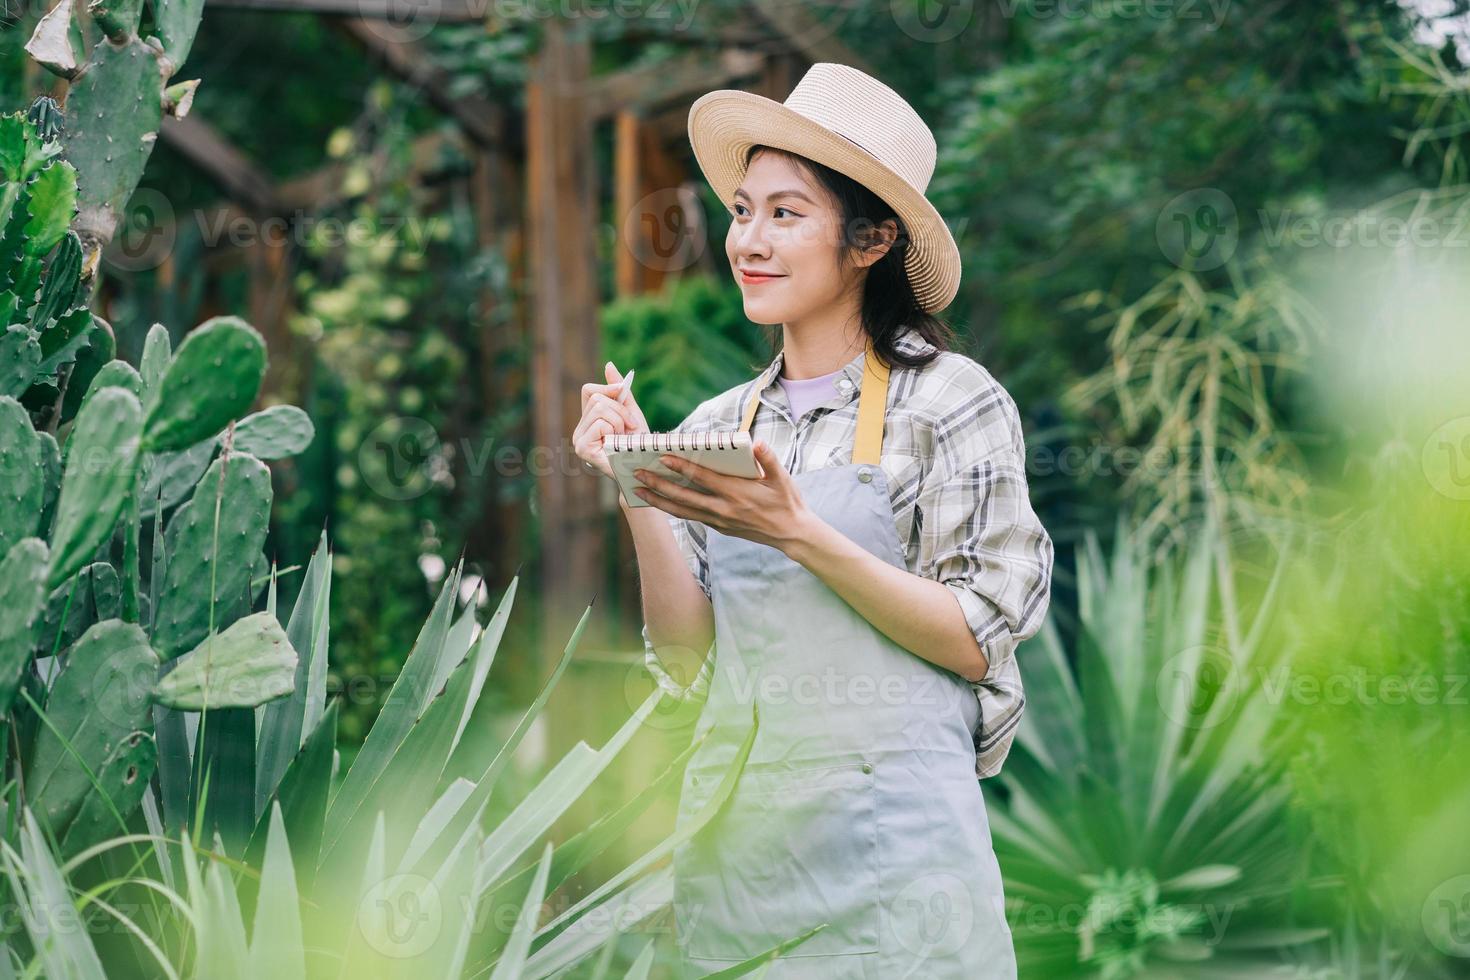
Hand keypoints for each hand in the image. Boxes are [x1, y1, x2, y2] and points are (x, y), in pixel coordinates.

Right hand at [573, 361, 649, 479]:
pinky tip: (618, 445)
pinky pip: (601, 423)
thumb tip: (609, 364)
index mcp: (587, 420)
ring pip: (600, 408)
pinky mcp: (583, 449)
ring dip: (620, 421)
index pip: (589, 390)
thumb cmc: (637, 442)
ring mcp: (578, 440)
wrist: (644, 465)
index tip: (623, 396)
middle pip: (597, 398)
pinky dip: (616, 430)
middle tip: (628, 428)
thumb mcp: (630, 411)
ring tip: (623, 437)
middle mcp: (579, 430)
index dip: (609, 389)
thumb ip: (619, 390)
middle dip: (620, 410)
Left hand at [632, 440, 814, 552]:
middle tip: (638, 475)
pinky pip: (691, 517)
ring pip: (683, 511)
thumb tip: (757, 442)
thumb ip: (769, 459)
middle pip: (684, 497)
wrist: (792, 535)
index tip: (663, 457)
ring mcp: (720, 521)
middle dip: (659, 485)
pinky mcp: (719, 528)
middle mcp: (724, 509)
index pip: (703, 478)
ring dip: (659, 501)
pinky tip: (661, 501)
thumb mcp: (784, 479)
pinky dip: (673, 509)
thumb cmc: (788, 502)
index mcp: (737, 493)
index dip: (682, 468)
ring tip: (639, 491)